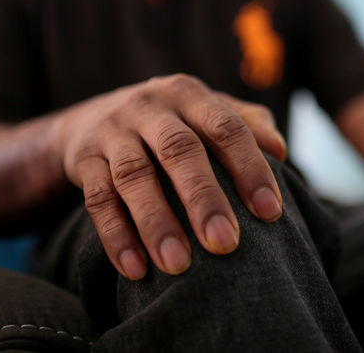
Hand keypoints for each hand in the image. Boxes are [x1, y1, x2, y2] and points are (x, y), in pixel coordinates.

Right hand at [54, 74, 286, 278]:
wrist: (90, 119)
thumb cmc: (170, 122)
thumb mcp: (204, 110)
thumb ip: (245, 123)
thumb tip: (280, 149)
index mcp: (188, 94)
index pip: (225, 127)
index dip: (249, 168)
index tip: (270, 212)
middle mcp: (149, 107)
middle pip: (179, 150)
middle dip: (203, 198)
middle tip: (225, 243)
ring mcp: (113, 132)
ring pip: (134, 177)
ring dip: (156, 222)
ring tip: (178, 265)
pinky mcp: (82, 161)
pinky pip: (97, 199)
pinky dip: (115, 236)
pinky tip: (135, 269)